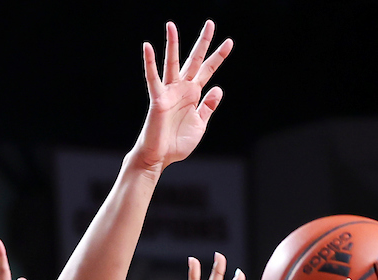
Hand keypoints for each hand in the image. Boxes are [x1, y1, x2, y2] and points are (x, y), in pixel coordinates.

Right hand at [133, 20, 232, 171]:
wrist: (159, 158)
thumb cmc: (176, 144)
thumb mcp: (200, 125)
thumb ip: (208, 107)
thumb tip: (218, 88)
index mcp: (193, 94)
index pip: (208, 70)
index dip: (218, 57)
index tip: (229, 42)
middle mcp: (182, 89)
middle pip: (194, 60)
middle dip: (202, 42)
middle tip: (210, 23)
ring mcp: (169, 92)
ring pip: (172, 63)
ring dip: (172, 44)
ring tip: (171, 25)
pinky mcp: (158, 99)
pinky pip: (153, 78)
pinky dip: (150, 63)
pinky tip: (147, 47)